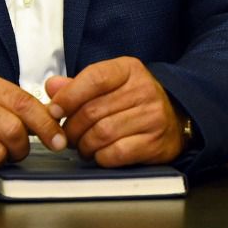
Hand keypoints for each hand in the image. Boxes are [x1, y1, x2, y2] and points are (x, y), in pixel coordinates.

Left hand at [45, 58, 183, 167]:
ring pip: (101, 134)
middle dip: (71, 128)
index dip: (69, 96)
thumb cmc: (135, 101)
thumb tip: (52, 86)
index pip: (94, 78)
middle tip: (66, 135)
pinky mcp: (155, 142)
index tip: (54, 110)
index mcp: (130, 69)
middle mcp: (144, 89)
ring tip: (83, 145)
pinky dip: (100, 157)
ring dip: (84, 145)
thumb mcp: (111, 84)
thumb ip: (79, 86)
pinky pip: (115, 153)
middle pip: (93, 111)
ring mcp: (152, 116)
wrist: (176, 118)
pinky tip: (99, 153)